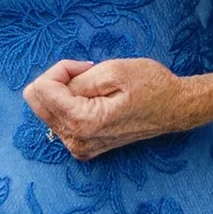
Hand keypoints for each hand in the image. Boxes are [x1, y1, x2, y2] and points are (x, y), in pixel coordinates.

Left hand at [24, 57, 205, 161]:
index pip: (41, 89)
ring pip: (46, 109)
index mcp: (83, 123)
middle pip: (37, 101)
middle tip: (87, 73)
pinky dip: (69, 104)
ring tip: (94, 87)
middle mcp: (76, 141)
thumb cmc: (151, 85)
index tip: (86, 66)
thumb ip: (76, 80)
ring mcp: (79, 147)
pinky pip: (59, 119)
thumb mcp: (114, 70)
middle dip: (59, 80)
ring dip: (65, 91)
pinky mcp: (82, 146)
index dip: (61, 69)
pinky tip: (93, 100)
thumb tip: (53, 87)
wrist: (175, 108)